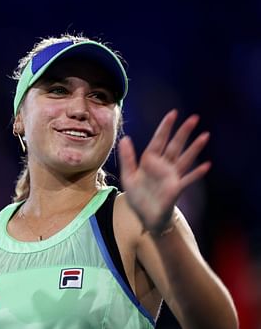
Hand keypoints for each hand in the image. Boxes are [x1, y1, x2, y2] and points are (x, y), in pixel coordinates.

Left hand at [117, 109, 210, 232]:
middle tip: (194, 118)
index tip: (173, 114)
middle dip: (184, 133)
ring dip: (195, 148)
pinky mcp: (176, 189)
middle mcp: (163, 166)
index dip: (165, 128)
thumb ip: (127, 158)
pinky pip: (188, 179)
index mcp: (150, 161)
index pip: (158, 141)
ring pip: (185, 159)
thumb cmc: (138, 196)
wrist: (145, 217)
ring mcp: (172, 177)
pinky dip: (197, 173)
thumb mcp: (128, 176)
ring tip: (205, 135)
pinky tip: (206, 165)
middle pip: (175, 146)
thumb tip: (125, 138)